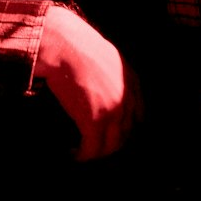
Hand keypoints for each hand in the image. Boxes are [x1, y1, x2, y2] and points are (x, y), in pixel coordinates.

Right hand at [34, 4, 143, 161]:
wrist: (63, 44)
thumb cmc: (75, 44)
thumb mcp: (104, 55)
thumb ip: (110, 73)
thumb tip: (99, 87)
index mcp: (132, 81)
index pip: (138, 115)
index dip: (124, 129)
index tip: (109, 134)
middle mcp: (127, 98)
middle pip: (125, 134)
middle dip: (110, 144)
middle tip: (93, 148)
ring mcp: (113, 111)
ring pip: (110, 145)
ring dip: (96, 153)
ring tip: (82, 154)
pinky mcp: (95, 120)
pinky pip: (92, 148)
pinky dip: (83, 155)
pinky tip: (74, 155)